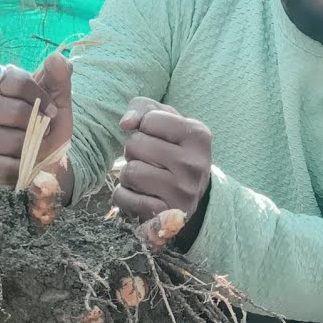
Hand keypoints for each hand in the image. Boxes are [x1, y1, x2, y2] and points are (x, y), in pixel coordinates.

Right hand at [0, 53, 73, 187]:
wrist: (41, 158)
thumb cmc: (45, 123)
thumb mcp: (57, 100)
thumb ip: (59, 78)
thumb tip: (57, 57)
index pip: (18, 82)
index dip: (41, 98)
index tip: (53, 111)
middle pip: (16, 112)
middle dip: (38, 126)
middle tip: (43, 132)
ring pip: (14, 141)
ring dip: (33, 148)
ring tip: (33, 147)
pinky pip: (5, 165)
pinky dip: (22, 167)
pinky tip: (21, 161)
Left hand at [113, 97, 211, 222]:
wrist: (190, 194)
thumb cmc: (171, 148)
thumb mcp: (165, 121)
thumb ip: (143, 108)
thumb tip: (125, 123)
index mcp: (198, 135)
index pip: (150, 120)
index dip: (145, 128)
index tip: (158, 139)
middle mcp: (195, 164)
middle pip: (135, 144)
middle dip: (134, 151)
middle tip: (149, 160)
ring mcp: (184, 192)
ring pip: (130, 172)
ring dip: (128, 174)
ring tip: (145, 178)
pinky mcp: (167, 215)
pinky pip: (125, 198)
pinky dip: (124, 196)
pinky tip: (140, 195)